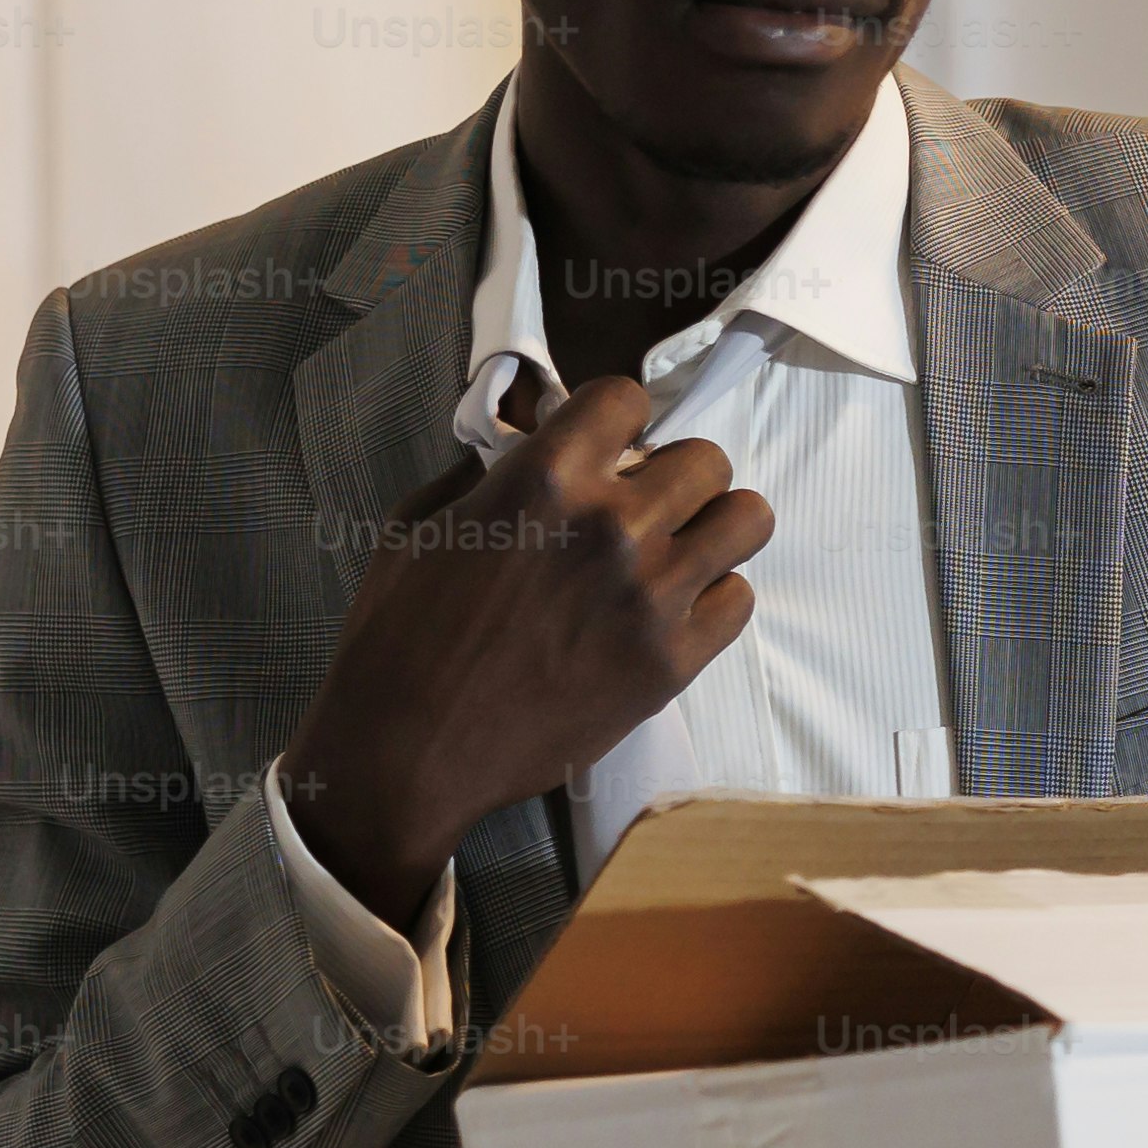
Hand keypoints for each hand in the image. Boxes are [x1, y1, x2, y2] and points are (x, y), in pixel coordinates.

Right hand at [282, 371, 770, 928]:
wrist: (409, 749)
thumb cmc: (399, 637)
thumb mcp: (417, 526)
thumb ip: (483, 473)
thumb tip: (527, 442)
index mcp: (544, 478)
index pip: (627, 397)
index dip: (617, 420)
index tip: (608, 446)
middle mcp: (612, 526)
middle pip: (706, 458)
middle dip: (675, 475)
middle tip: (646, 507)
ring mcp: (652, 595)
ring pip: (748, 520)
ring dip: (715, 528)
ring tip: (680, 550)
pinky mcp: (673, 662)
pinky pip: (740, 598)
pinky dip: (714, 598)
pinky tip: (673, 610)